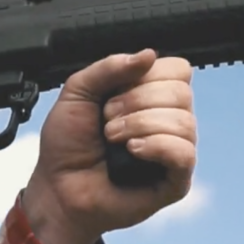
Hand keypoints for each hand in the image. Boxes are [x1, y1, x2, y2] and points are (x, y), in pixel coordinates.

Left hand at [22, 49, 196, 243]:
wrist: (58, 188)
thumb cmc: (67, 145)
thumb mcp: (76, 93)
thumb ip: (108, 67)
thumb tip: (149, 54)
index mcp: (150, 96)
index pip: (177, 69)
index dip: (146, 76)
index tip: (112, 94)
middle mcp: (168, 120)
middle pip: (181, 92)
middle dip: (136, 102)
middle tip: (107, 121)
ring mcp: (174, 150)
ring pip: (184, 122)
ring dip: (140, 125)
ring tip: (113, 140)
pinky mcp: (176, 180)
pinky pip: (185, 153)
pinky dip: (157, 146)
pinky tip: (133, 152)